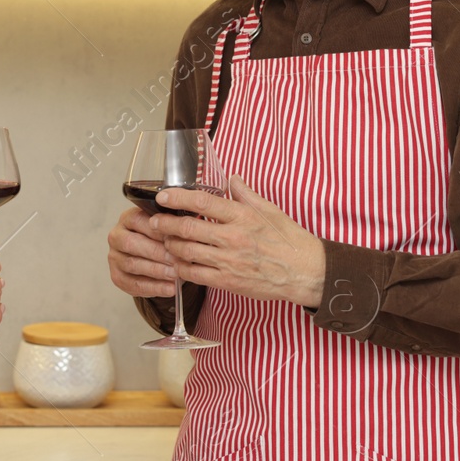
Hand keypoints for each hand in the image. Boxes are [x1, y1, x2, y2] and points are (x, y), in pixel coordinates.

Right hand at [107, 206, 177, 298]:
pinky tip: (170, 288)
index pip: (139, 221)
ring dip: (156, 271)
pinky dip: (153, 287)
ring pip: (132, 265)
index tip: (177, 239)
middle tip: (177, 260)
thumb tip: (185, 232)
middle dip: (157, 253)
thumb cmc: (162, 238)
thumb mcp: (167, 227)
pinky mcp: (116, 276)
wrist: (156, 258)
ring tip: (175, 275)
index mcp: (128, 218)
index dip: (158, 231)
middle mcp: (116, 236)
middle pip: (131, 243)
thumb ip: (172, 226)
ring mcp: (114, 257)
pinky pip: (133, 284)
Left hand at [150, 175, 325, 307]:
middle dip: (165, 224)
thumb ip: (245, 194)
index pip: (202, 203)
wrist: (305, 272)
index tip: (162, 196)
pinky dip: (181, 268)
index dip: (177, 198)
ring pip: (186, 252)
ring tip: (164, 241)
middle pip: (187, 229)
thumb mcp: (270, 210)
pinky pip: (195, 275)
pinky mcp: (227, 281)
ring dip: (171, 246)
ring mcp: (228, 261)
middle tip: (154, 221)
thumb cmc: (289, 240)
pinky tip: (177, 263)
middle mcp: (232, 238)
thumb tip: (229, 179)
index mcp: (242, 216)